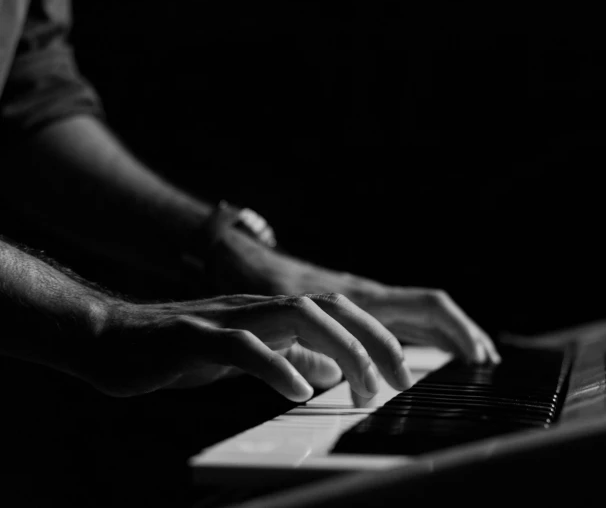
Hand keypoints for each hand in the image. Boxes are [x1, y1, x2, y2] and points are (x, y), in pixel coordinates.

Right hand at [82, 294, 412, 400]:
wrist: (110, 337)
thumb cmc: (179, 348)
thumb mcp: (249, 354)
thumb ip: (290, 356)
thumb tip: (330, 369)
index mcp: (273, 313)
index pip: (339, 313)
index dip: (376, 337)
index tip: (402, 373)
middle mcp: (258, 307)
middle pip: (331, 307)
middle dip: (374, 340)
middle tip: (399, 380)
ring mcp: (227, 317)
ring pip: (297, 316)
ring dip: (340, 348)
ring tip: (362, 388)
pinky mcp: (193, 336)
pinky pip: (241, 346)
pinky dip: (276, 366)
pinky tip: (298, 391)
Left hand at [208, 229, 499, 364]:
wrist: (254, 266)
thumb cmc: (270, 290)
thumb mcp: (288, 322)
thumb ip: (311, 351)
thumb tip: (339, 376)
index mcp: (364, 297)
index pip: (426, 306)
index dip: (455, 330)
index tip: (473, 357)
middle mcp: (374, 296)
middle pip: (434, 310)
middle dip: (463, 335)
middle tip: (486, 365)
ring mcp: (371, 300)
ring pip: (421, 316)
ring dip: (448, 337)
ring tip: (471, 364)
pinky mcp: (363, 308)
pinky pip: (404, 320)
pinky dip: (425, 337)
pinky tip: (431, 355)